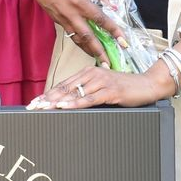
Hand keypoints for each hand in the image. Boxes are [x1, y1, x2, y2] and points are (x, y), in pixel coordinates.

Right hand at [20, 0, 118, 59]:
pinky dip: (79, 42)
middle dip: (99, 52)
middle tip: (108, 63)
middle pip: (88, 37)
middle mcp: (71, 14)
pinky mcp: (57, 21)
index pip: (101, 20)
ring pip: (77, 39)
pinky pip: (70, 34)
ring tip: (98, 60)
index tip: (123, 41)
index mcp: (79, 2)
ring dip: (88, 51)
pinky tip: (85, 46)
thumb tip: (111, 4)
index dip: (113, 31)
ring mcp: (62, 19)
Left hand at [30, 64, 169, 110]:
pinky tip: (64, 107)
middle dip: (46, 98)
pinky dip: (75, 103)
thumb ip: (88, 93)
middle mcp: (93, 75)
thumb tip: (71, 104)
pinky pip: (89, 99)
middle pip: (64, 88)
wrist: (148, 85)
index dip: (47, 94)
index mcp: (89, 73)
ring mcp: (101, 82)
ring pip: (74, 93)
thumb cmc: (126, 88)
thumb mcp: (104, 88)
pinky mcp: (110, 91)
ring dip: (56, 102)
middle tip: (32, 106)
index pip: (63, 84)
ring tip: (42, 108)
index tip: (34, 102)